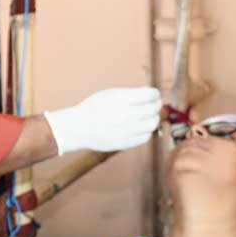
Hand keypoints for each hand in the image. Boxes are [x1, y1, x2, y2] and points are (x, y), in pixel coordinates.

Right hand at [43, 87, 161, 154]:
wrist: (79, 128)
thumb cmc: (94, 108)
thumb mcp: (110, 94)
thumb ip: (131, 94)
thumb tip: (150, 94)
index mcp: (121, 99)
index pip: (149, 95)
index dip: (155, 94)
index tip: (154, 94)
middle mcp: (125, 115)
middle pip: (153, 109)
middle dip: (156, 105)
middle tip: (155, 104)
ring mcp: (127, 130)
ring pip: (152, 124)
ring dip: (154, 118)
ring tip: (149, 116)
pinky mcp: (126, 143)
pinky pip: (146, 137)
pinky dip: (147, 131)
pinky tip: (142, 127)